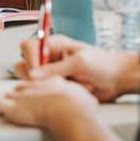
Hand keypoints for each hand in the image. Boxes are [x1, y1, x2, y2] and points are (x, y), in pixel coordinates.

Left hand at [0, 76, 98, 129]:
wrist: (71, 112)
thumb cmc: (80, 108)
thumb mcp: (85, 96)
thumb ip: (82, 97)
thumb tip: (88, 102)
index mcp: (51, 79)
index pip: (37, 80)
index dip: (35, 88)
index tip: (36, 94)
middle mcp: (34, 84)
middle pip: (22, 87)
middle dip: (22, 97)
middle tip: (25, 108)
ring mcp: (21, 94)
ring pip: (9, 94)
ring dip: (10, 103)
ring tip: (7, 113)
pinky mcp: (12, 106)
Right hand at [14, 34, 132, 101]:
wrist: (115, 80)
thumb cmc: (102, 65)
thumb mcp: (79, 62)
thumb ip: (56, 68)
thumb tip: (34, 74)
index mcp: (55, 45)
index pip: (30, 46)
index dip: (30, 57)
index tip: (35, 70)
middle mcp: (50, 58)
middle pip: (24, 62)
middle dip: (28, 73)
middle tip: (40, 82)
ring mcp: (51, 73)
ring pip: (29, 78)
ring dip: (34, 84)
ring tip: (49, 88)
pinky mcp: (54, 87)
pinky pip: (39, 91)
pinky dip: (41, 94)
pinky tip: (54, 95)